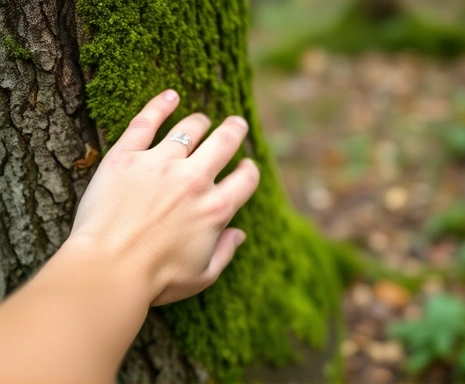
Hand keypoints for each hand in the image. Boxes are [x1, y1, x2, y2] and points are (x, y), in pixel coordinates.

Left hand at [69, 90, 259, 305]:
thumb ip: (226, 252)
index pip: (246, 178)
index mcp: (215, 210)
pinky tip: (171, 96)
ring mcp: (160, 164)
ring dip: (202, 121)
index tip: (246, 167)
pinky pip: (147, 121)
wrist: (107, 270)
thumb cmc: (155, 279)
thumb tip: (240, 234)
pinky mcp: (127, 156)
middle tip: (236, 124)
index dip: (250, 170)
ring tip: (203, 119)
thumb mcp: (202, 275)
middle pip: (225, 142)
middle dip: (235, 130)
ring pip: (190, 129)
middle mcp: (194, 180)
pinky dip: (161, 104)